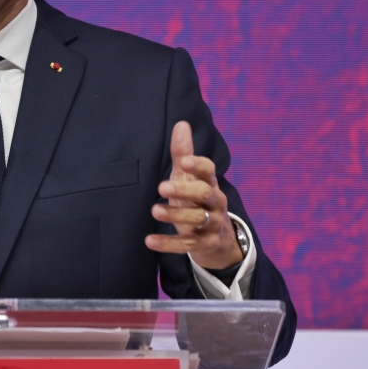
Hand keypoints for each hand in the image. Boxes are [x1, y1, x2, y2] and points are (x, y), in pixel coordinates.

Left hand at [145, 121, 243, 270]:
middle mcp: (215, 202)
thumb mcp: (189, 178)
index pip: (209, 171)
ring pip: (198, 218)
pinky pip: (188, 244)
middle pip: (206, 193)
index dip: (199, 166)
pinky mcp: (206, 244)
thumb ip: (183, 154)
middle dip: (186, 190)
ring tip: (154, 210)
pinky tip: (149, 241)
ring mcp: (212, 224)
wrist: (218, 241)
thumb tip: (181, 124)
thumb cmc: (197, 200)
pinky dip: (169, 244)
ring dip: (176, 215)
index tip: (185, 161)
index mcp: (210, 183)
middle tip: (162, 187)